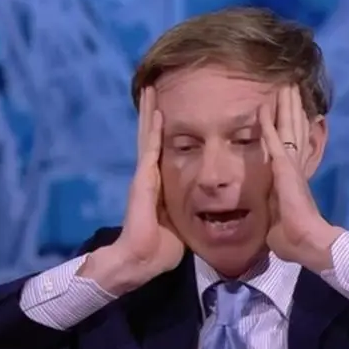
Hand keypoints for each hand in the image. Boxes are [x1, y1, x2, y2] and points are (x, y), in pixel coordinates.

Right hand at [83, 87, 183, 291]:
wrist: (141, 259)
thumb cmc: (161, 247)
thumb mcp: (180, 223)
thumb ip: (188, 210)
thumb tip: (206, 208)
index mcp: (157, 185)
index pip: (160, 151)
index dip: (162, 131)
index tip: (167, 110)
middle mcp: (148, 176)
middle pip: (151, 137)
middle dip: (152, 113)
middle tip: (155, 88)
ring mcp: (144, 176)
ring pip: (148, 137)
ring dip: (149, 113)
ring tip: (150, 90)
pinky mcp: (144, 181)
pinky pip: (150, 150)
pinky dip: (153, 130)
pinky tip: (156, 112)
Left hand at [260, 86, 342, 271]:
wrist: (307, 242)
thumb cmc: (293, 239)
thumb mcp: (278, 225)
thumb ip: (275, 218)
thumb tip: (272, 228)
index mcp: (293, 180)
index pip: (292, 148)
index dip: (292, 130)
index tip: (293, 114)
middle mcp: (295, 168)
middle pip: (294, 131)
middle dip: (292, 109)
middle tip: (291, 87)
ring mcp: (290, 166)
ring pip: (288, 129)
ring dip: (286, 107)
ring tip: (286, 86)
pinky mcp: (284, 168)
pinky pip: (273, 141)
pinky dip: (268, 123)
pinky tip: (264, 106)